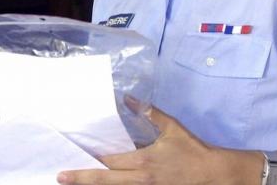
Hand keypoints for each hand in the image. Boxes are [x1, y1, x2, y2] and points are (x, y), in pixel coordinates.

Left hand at [56, 106, 261, 184]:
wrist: (216, 175)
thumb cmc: (193, 151)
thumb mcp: (172, 129)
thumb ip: (149, 114)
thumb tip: (129, 99)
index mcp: (143, 162)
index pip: (109, 162)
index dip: (89, 160)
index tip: (71, 154)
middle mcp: (140, 180)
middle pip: (104, 181)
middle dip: (81, 179)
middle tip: (60, 176)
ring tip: (74, 181)